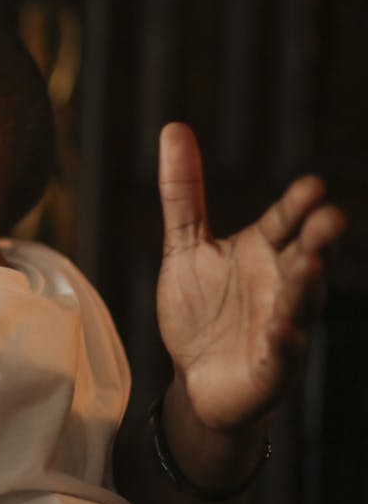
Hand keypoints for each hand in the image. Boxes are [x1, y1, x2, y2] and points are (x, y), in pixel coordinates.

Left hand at [157, 122, 345, 431]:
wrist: (197, 376)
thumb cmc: (201, 308)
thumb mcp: (185, 245)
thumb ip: (183, 193)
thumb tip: (173, 127)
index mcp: (263, 251)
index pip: (284, 222)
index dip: (297, 206)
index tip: (312, 185)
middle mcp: (281, 283)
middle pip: (304, 255)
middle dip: (318, 239)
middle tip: (330, 217)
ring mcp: (282, 324)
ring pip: (300, 302)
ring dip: (305, 286)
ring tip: (310, 264)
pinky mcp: (271, 364)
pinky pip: (282, 352)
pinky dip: (283, 342)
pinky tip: (280, 331)